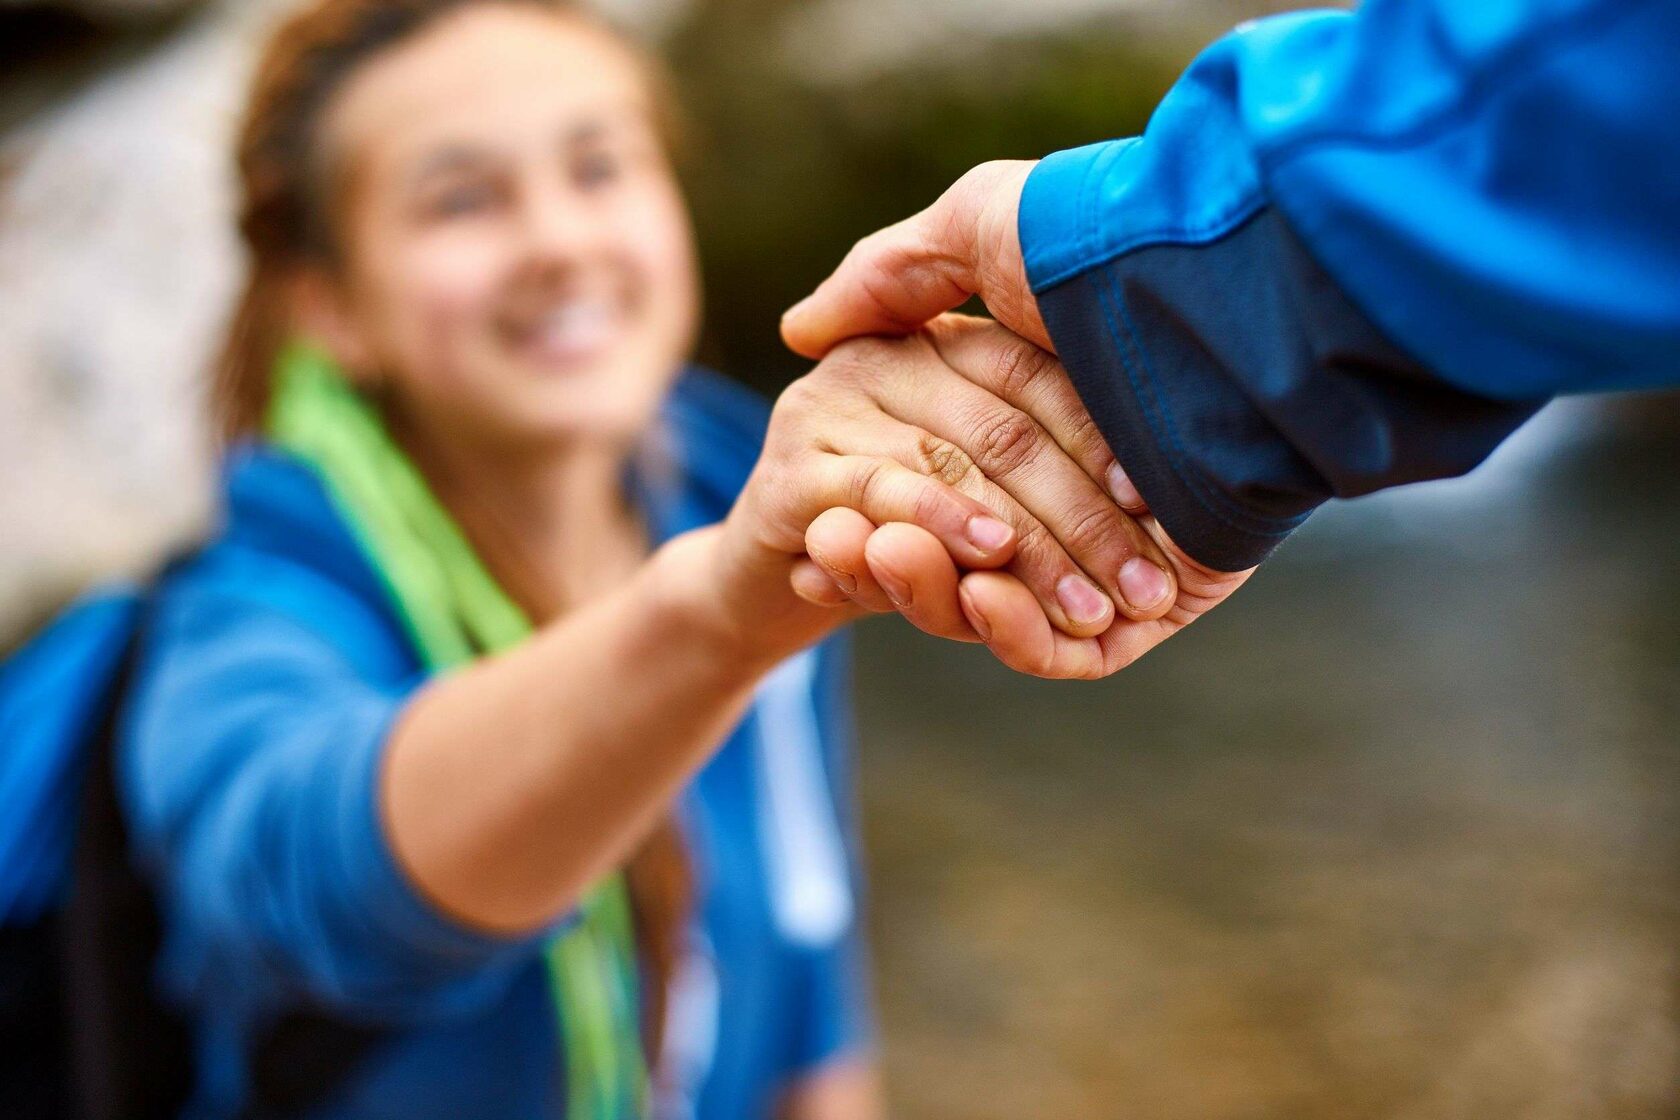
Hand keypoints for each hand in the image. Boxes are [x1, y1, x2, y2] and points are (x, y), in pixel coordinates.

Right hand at [777, 162, 1253, 678]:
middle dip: (902, 557)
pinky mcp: (1157, 604)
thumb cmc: (1101, 243)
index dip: (882, 499)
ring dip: (938, 596)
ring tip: (888, 568)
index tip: (824, 526)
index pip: (945, 474)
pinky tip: (977, 596)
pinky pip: (1072, 650)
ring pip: (1008, 600)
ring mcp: (1121, 548)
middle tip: (828, 564)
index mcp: (1043, 404)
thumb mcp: (981, 229)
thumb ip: (890, 279)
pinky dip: (1016, 633)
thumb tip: (800, 331)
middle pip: (970, 542)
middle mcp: (1081, 481)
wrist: (1232, 299)